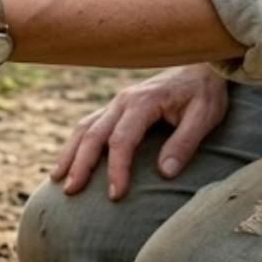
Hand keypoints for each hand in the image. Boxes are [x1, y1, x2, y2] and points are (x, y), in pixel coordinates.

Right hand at [52, 63, 227, 200]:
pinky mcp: (116, 107)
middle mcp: (122, 101)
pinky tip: (69, 159)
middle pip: (93, 135)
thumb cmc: (204, 93)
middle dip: (80, 164)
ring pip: (84, 128)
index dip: (116, 169)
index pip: (121, 140)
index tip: (115, 195)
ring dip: (69, 154)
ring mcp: (116, 103)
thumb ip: (184, 143)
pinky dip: (76, 144)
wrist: (201, 67)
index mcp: (142, 102)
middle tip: (71, 191)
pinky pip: (89, 125)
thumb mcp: (204, 117)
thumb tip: (165, 173)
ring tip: (57, 178)